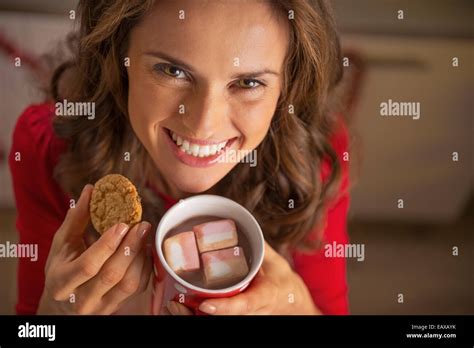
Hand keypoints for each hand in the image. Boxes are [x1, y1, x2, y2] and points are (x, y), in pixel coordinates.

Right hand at [37, 184, 152, 314]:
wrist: (63, 304)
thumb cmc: (62, 267)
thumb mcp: (62, 244)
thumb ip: (76, 219)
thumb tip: (90, 189)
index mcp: (62, 282)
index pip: (88, 265)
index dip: (107, 244)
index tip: (123, 224)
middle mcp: (81, 300)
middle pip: (112, 274)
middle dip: (131, 247)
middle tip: (142, 225)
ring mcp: (101, 307)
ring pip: (129, 284)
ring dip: (141, 256)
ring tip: (144, 235)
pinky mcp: (117, 307)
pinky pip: (138, 288)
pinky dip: (145, 267)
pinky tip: (145, 250)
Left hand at [166, 242, 319, 314]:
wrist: (293, 306)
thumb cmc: (283, 283)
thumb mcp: (275, 262)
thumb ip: (258, 245)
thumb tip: (241, 222)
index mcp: (263, 296)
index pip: (244, 305)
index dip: (224, 307)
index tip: (205, 305)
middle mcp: (252, 313)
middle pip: (224, 317)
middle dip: (198, 314)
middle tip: (175, 306)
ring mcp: (243, 319)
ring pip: (217, 322)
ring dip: (194, 316)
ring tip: (172, 307)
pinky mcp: (236, 319)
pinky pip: (217, 319)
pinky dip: (199, 315)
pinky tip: (180, 308)